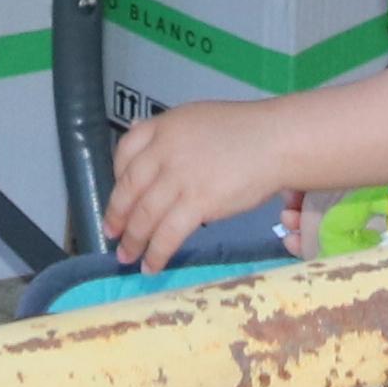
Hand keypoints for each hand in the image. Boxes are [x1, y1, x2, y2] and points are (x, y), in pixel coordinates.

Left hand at [109, 95, 309, 270]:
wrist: (275, 141)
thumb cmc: (244, 131)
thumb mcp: (198, 120)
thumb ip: (172, 136)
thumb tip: (146, 146)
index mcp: (165, 126)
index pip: (125, 150)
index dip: (116, 177)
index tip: (118, 196)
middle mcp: (165, 150)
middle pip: (129, 188)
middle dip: (117, 215)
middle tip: (112, 234)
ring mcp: (180, 177)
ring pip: (145, 215)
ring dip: (133, 240)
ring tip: (127, 258)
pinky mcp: (197, 202)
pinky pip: (167, 234)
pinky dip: (156, 253)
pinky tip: (151, 266)